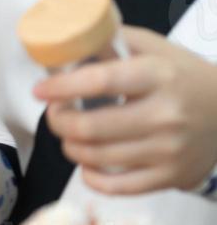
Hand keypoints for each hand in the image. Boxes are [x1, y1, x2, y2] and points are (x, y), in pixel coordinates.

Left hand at [36, 26, 216, 194]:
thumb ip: (113, 40)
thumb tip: (66, 38)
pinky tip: (87, 162)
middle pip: (89, 127)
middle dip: (58, 121)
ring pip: (95, 157)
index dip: (61, 87)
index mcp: (159, 76)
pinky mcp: (170, 177)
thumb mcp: (156, 49)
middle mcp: (165, 115)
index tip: (40, 90)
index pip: (99, 82)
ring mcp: (169, 150)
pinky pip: (115, 186)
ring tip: (70, 134)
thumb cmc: (183, 77)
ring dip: (69, 146)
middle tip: (55, 113)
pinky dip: (90, 175)